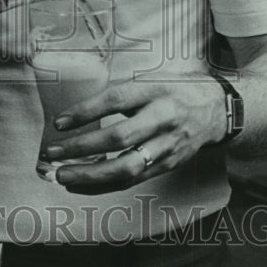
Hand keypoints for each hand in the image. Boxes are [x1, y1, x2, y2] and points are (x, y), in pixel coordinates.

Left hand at [42, 73, 227, 194]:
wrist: (215, 109)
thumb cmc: (172, 91)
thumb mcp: (148, 81)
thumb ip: (118, 95)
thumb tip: (75, 113)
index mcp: (154, 91)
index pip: (115, 101)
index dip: (85, 112)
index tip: (58, 122)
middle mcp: (162, 119)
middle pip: (120, 138)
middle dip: (82, 148)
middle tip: (52, 153)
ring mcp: (166, 146)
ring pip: (127, 167)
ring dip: (90, 175)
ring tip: (62, 175)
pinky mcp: (167, 165)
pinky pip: (132, 180)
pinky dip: (103, 185)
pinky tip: (80, 184)